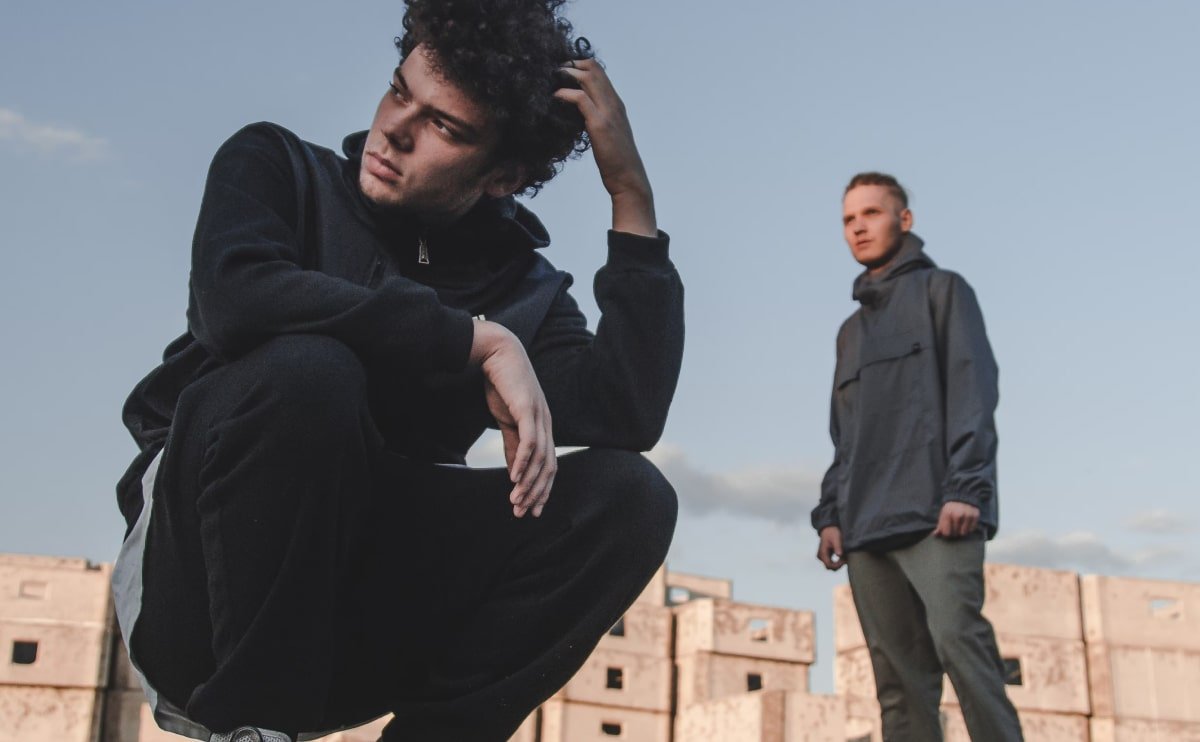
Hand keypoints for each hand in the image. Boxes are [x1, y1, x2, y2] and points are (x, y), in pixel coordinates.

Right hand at [470, 320, 555, 517]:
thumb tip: (514, 470)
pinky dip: (523, 462)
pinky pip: (529, 441)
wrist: (496, 352)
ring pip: (540, 458)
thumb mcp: (507, 420)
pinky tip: (514, 478)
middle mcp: (546, 423)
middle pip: (548, 467)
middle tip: (522, 513)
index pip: (548, 465)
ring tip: (516, 501)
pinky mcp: (527, 409)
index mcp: (543, 427)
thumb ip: (513, 444)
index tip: (532, 511)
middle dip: (536, 493)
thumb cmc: (501, 385)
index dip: (542, 490)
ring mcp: (539, 416)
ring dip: (528, 483)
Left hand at [555, 58, 655, 236]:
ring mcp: (608, 112)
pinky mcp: (600, 124)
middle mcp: (614, 103)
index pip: (598, 71)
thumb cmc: (616, 161)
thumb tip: (577, 115)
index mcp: (616, 104)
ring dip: (566, 73)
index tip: (561, 72)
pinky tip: (554, 97)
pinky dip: (564, 93)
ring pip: (588, 76)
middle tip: (551, 72)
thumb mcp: (607, 134)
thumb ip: (596, 119)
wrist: (628, 178)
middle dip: (570, 63)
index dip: (578, 65)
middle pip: (593, 67)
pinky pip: (580, 98)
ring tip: (550, 79)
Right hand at [816, 526, 844, 570]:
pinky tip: (843, 556)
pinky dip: (837, 561)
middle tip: (846, 559)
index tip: (845, 561)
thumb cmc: (832, 533)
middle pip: (830, 567)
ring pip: (831, 565)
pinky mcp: (825, 556)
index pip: (829, 565)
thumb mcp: (836, 539)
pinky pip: (831, 562)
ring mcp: (822, 556)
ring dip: (838, 563)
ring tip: (845, 557)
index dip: (838, 565)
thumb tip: (839, 555)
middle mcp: (820, 556)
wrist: (828, 528)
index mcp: (823, 553)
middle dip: (838, 565)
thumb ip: (837, 547)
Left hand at [934, 501, 979, 538]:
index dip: (947, 533)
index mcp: (947, 514)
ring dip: (962, 531)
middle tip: (954, 527)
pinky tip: (966, 523)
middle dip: (954, 532)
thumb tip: (935, 534)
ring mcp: (967, 516)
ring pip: (964, 533)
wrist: (963, 497)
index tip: (948, 530)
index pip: (947, 533)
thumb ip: (940, 525)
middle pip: (955, 533)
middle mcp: (958, 515)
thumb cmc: (951, 508)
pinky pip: (971, 530)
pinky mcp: (975, 516)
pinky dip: (969, 528)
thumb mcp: (943, 514)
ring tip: (960, 525)